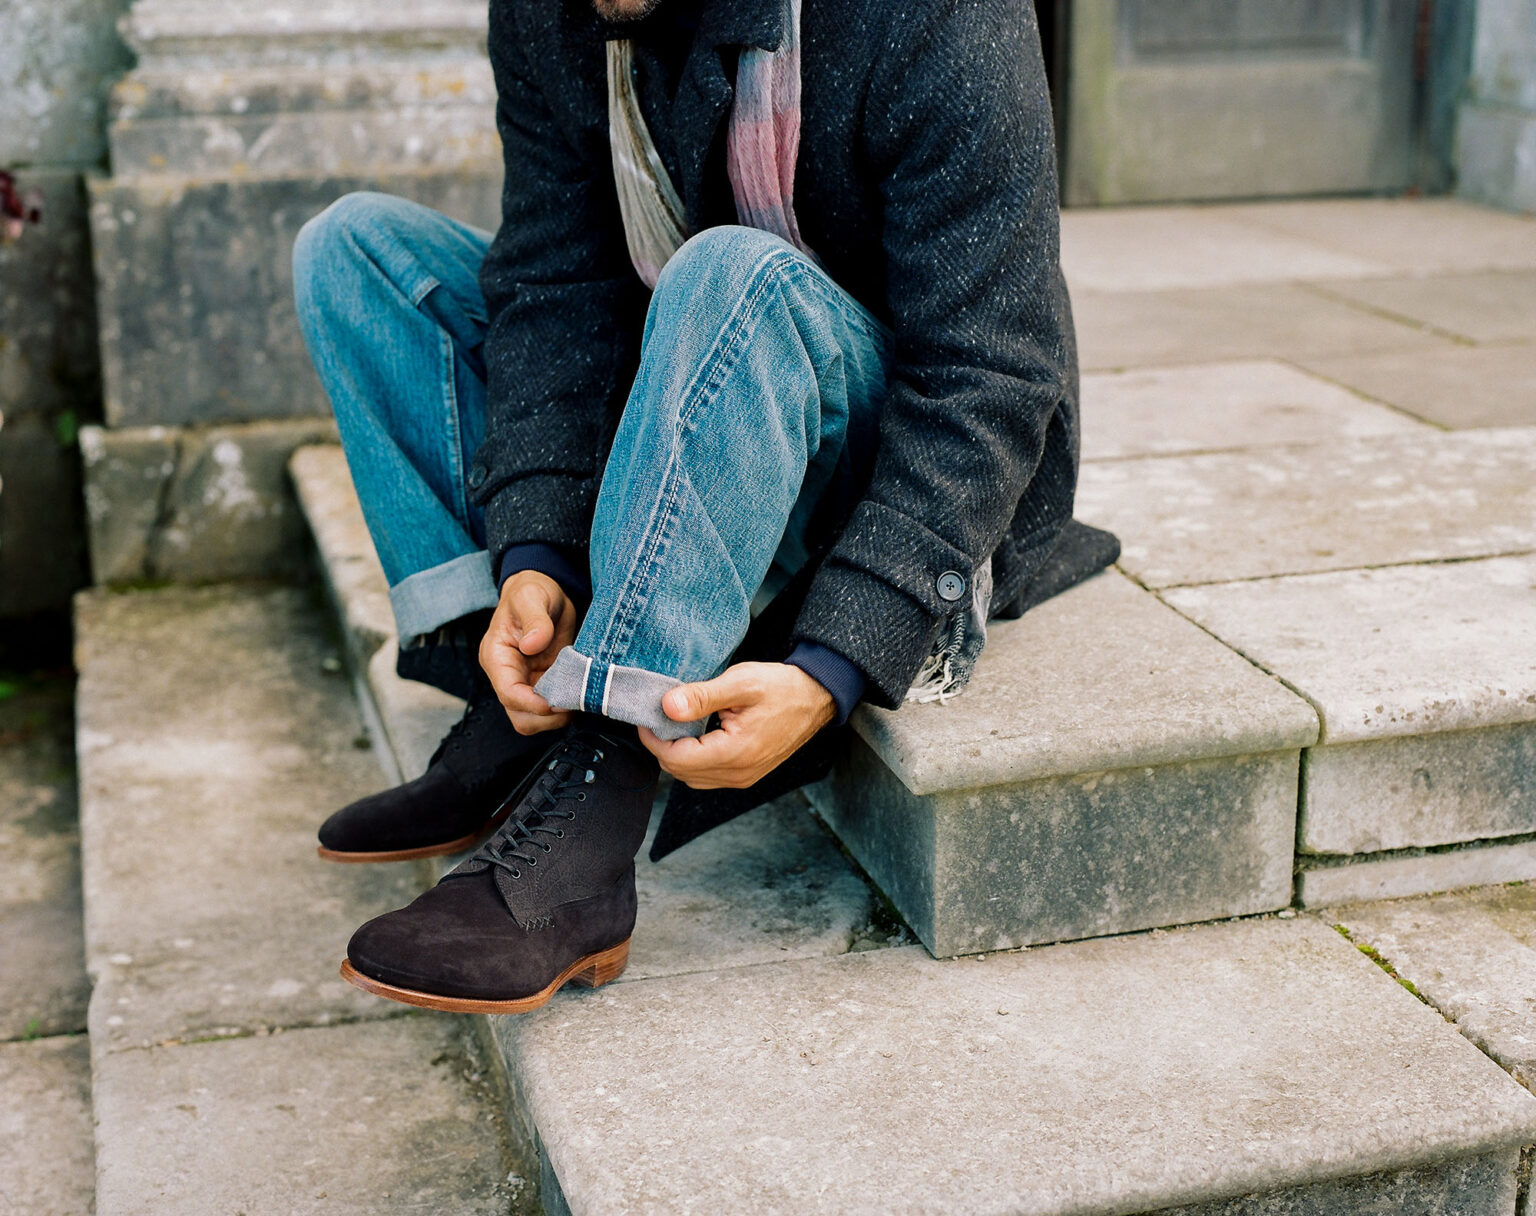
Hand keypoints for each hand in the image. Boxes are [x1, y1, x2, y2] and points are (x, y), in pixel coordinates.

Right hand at [479, 570, 579, 734]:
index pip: (507, 692)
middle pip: (519, 716)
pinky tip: (579, 694)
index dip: (531, 703)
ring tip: (578, 699)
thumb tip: (532, 645)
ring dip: (556, 717)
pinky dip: (564, 709)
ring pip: (534, 720)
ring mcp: (525, 682)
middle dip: (546, 717)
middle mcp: (507, 674)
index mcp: (496, 656)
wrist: (544, 591)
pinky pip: (550, 709)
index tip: (555, 702)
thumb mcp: (533, 597)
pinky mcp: (542, 684)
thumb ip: (535, 620)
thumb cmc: (533, 591)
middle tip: (573, 702)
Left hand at [638, 662, 835, 788]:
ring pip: (692, 777)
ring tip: (676, 725)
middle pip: (680, 772)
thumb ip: (702, 696)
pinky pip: (708, 776)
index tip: (647, 717)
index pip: (677, 759)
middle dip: (663, 747)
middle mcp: (739, 773)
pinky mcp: (746, 775)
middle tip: (658, 718)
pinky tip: (696, 735)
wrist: (815, 698)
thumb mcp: (741, 683)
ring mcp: (743, 778)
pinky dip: (694, 759)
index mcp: (735, 753)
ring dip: (678, 755)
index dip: (654, 740)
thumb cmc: (781, 687)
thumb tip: (667, 706)